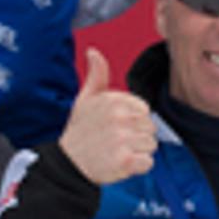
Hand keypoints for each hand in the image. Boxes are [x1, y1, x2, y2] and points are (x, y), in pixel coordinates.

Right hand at [54, 51, 155, 185]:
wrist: (68, 165)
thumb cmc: (80, 132)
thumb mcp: (85, 100)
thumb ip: (96, 76)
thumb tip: (93, 52)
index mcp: (113, 100)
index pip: (144, 109)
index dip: (132, 120)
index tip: (115, 126)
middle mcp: (119, 117)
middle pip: (150, 127)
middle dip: (136, 136)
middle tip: (115, 141)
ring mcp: (123, 139)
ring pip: (151, 145)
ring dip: (137, 152)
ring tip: (117, 151)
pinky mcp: (125, 160)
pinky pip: (148, 162)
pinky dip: (138, 167)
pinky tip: (121, 163)